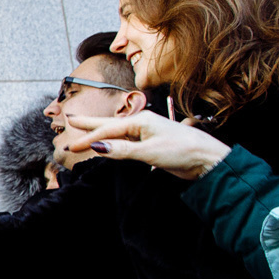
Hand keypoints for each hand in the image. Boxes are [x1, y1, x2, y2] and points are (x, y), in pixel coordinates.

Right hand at [66, 111, 229, 179]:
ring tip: (85, 129)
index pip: (108, 130)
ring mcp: (147, 133)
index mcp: (141, 120)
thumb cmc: (183, 150)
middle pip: (110, 124)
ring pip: (117, 132)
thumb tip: (98, 146)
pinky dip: (113, 141)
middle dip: (89, 124)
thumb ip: (122, 149)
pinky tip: (109, 142)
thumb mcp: (150, 151)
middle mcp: (143, 124)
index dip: (88, 138)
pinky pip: (126, 140)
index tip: (72, 146)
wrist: (208, 158)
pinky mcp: (152, 143)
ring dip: (100, 132)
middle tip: (71, 120)